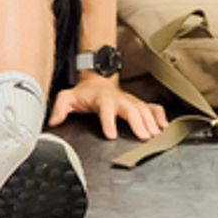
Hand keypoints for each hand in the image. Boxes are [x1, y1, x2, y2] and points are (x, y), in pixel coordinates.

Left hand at [48, 74, 167, 140]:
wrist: (97, 80)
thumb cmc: (84, 93)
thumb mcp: (68, 97)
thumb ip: (60, 108)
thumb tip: (53, 122)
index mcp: (102, 99)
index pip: (105, 110)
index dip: (108, 122)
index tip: (111, 135)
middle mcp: (119, 99)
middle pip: (130, 110)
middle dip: (138, 123)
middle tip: (144, 137)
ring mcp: (130, 100)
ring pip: (144, 109)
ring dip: (151, 122)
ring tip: (156, 135)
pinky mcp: (138, 103)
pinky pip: (152, 107)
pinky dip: (159, 115)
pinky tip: (164, 126)